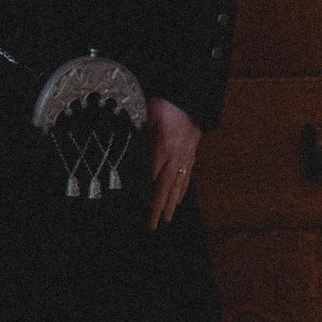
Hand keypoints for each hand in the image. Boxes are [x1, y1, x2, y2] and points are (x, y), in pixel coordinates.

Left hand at [147, 98, 200, 230]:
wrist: (188, 96)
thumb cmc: (165, 104)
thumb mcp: (146, 119)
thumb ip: (139, 139)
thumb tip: (128, 153)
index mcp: (163, 148)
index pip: (152, 178)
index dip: (147, 196)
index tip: (141, 211)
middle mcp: (176, 156)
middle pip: (166, 187)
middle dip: (159, 208)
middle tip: (154, 225)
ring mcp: (186, 156)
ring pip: (178, 184)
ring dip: (172, 203)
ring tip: (168, 217)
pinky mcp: (192, 153)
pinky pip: (187, 175)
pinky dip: (183, 189)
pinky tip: (180, 198)